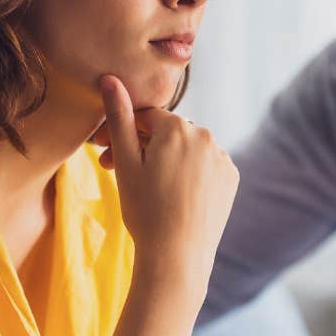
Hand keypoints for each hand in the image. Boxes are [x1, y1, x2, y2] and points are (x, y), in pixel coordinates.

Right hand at [94, 74, 237, 281]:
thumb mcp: (125, 163)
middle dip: (142, 147)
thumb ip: (119, 118)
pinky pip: (205, 166)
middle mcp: (206, 135)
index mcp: (177, 127)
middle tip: (116, 172)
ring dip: (166, 160)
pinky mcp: (231, 178)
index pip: (144, 117)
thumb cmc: (145, 210)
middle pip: (166, 133)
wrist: (177, 256)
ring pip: (186, 149)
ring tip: (147, 187)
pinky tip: (173, 194)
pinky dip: (189, 174)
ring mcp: (222, 157)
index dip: (121, 133)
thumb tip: (110, 78)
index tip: (104, 154)